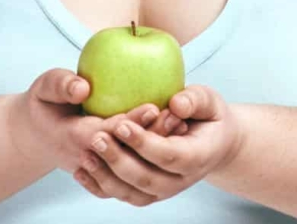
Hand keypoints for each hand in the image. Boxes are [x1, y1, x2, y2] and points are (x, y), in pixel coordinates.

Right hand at [6, 68, 186, 184]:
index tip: (154, 107)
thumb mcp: (45, 88)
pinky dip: (151, 154)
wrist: (36, 134)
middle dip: (151, 134)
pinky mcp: (105, 168)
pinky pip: (131, 166)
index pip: (105, 132)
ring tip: (181, 124)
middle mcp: (88, 156)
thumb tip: (83, 88)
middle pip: (125, 149)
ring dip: (155, 146)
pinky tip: (173, 135)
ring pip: (131, 160)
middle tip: (178, 116)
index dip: (130, 122)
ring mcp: (98, 166)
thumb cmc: (44, 103)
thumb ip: (61, 85)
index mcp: (72, 136)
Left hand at [77, 84, 244, 205]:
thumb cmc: (209, 117)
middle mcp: (181, 181)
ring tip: (86, 154)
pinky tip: (82, 171)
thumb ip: (195, 100)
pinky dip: (100, 187)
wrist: (214, 143)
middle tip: (97, 137)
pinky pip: (122, 196)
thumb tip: (176, 104)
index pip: (170, 156)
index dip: (144, 143)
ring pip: (131, 193)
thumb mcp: (209, 101)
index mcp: (198, 157)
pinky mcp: (149, 194)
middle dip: (118, 160)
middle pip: (146, 178)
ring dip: (106, 176)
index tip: (121, 125)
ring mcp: (164, 191)